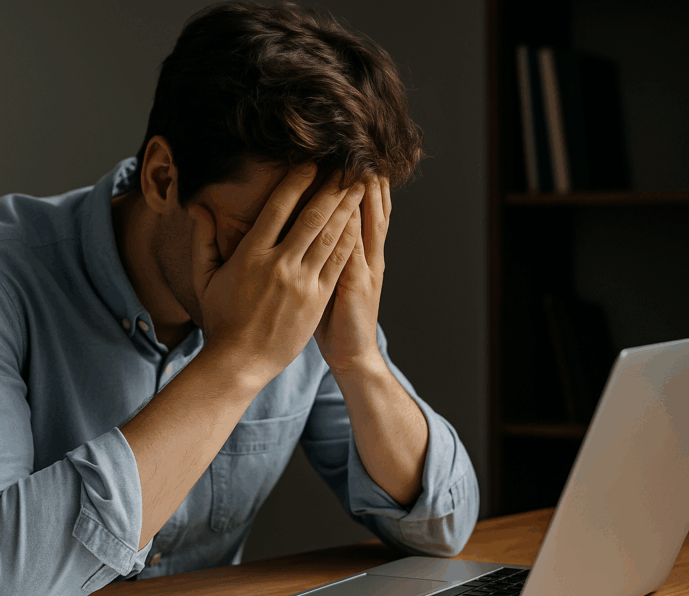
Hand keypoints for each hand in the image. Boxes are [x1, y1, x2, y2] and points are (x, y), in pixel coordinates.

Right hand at [189, 166, 365, 384]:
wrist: (241, 361)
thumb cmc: (221, 319)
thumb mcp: (204, 278)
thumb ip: (203, 240)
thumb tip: (198, 207)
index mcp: (250, 255)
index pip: (278, 208)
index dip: (297, 181)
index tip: (311, 163)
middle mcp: (279, 265)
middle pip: (311, 216)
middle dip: (331, 188)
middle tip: (346, 166)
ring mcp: (302, 283)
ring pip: (330, 236)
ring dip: (346, 208)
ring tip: (359, 186)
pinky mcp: (317, 300)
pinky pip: (338, 263)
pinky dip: (350, 239)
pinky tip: (359, 222)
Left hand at [313, 175, 390, 375]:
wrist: (352, 355)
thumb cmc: (335, 320)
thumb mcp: (334, 282)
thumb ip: (329, 254)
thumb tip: (316, 229)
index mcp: (362, 255)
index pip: (365, 211)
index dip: (362, 184)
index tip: (352, 156)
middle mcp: (369, 256)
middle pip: (372, 209)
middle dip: (366, 179)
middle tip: (359, 147)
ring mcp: (366, 268)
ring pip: (369, 222)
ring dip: (365, 194)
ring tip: (361, 163)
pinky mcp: (357, 283)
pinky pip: (355, 247)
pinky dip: (354, 224)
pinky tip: (349, 204)